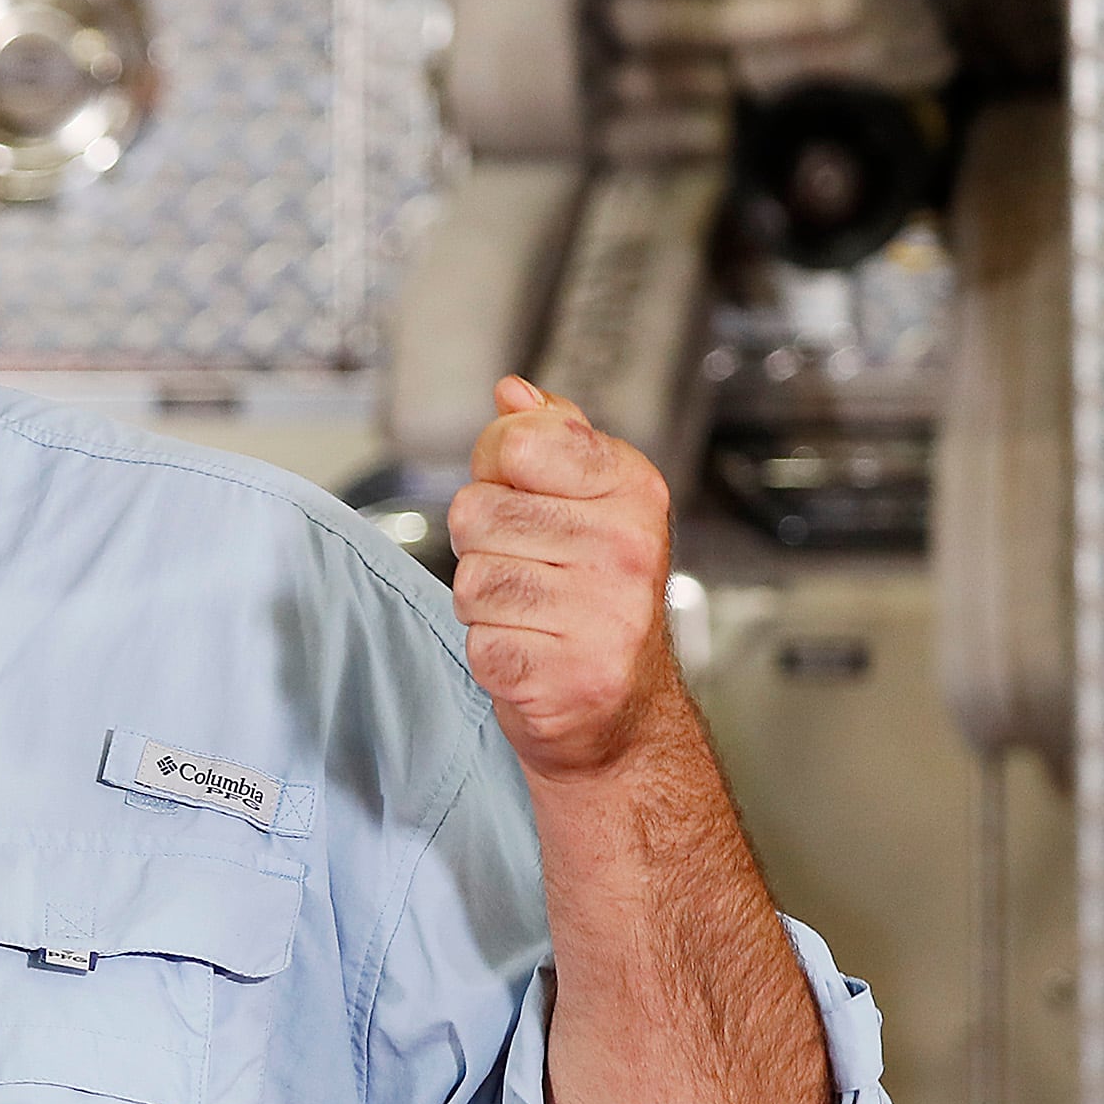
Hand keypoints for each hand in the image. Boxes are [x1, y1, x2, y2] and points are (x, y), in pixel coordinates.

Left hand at [446, 377, 680, 779]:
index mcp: (633, 491)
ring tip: (532, 613)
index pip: (521, 440)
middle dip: (483, 544)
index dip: (496, 467)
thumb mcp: (591, 504)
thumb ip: (553, 441)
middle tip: (529, 569)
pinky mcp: (567, 675)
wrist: (623, 712)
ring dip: (484, 603)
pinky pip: (479, 642)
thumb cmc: (596, 600)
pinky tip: (531, 651)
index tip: (524, 493)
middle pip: (477, 511)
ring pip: (471, 579)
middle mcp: (626, 548)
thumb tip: (514, 391)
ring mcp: (603, 615)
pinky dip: (491, 652)